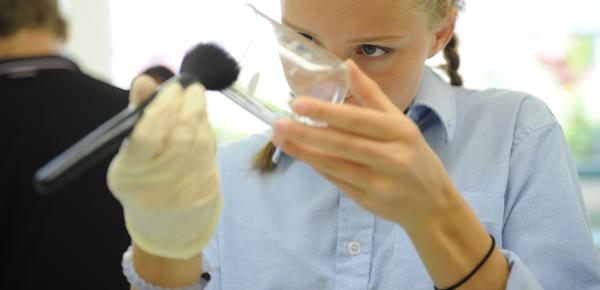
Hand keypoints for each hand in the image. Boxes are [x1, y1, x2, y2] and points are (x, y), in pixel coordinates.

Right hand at [108, 75, 221, 259]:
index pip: (146, 137)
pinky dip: (207, 130)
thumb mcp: (131, 152)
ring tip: (194, 98)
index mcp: (129, 174)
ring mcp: (186, 189)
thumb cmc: (143, 178)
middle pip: (179, 137)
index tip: (170, 89)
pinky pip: (211, 151)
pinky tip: (201, 120)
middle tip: (189, 88)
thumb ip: (138, 115)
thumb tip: (145, 79)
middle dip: (187, 106)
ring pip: (199, 142)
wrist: (168, 222)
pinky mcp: (208, 189)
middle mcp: (158, 185)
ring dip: (199, 114)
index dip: (161, 108)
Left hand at [272, 60, 457, 229]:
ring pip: (336, 165)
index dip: (326, 112)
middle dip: (307, 133)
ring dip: (304, 152)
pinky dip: (317, 167)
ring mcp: (380, 182)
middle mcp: (392, 156)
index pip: (358, 119)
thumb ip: (372, 95)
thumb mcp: (401, 122)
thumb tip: (346, 64)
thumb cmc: (414, 156)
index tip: (298, 103)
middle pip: (343, 143)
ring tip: (280, 138)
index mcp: (400, 131)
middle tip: (278, 122)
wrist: (434, 204)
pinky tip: (300, 154)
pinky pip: (337, 181)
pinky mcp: (369, 201)